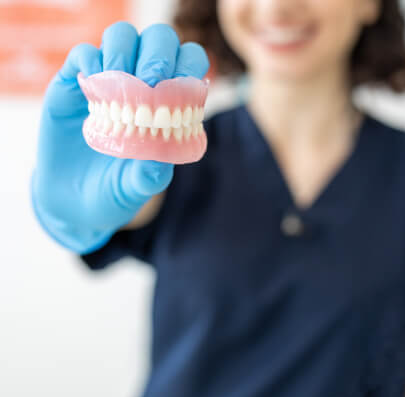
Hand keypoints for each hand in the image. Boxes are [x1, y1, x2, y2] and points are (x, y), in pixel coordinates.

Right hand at [31, 21, 209, 253]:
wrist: (69, 203)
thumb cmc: (112, 194)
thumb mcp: (133, 191)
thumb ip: (148, 178)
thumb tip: (161, 163)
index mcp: (168, 107)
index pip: (188, 65)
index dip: (188, 66)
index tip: (179, 88)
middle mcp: (141, 87)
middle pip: (158, 40)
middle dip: (159, 53)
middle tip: (151, 81)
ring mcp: (108, 83)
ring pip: (122, 37)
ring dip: (123, 52)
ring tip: (119, 86)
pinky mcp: (74, 85)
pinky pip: (83, 54)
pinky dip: (90, 62)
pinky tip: (92, 89)